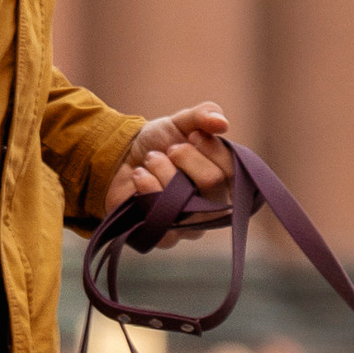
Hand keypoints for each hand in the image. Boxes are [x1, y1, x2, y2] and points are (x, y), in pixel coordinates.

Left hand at [102, 102, 233, 247]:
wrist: (121, 158)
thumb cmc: (160, 143)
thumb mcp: (183, 122)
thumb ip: (205, 115)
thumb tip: (222, 123)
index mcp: (226, 183)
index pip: (232, 170)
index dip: (210, 148)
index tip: (192, 136)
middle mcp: (214, 209)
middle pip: (212, 182)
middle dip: (184, 156)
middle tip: (168, 150)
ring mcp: (190, 226)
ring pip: (185, 198)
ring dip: (162, 168)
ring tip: (150, 160)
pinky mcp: (165, 237)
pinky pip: (162, 216)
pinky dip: (147, 187)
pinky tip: (140, 177)